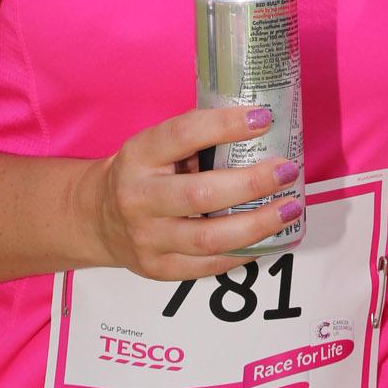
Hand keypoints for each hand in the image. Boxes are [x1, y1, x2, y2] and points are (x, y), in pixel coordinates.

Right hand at [82, 106, 302, 280]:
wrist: (97, 217)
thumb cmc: (142, 172)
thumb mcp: (155, 146)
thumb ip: (196, 141)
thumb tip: (259, 130)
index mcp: (139, 155)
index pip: (183, 135)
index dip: (225, 125)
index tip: (263, 119)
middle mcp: (138, 198)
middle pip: (201, 194)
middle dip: (252, 183)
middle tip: (287, 170)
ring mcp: (146, 238)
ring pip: (209, 238)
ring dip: (258, 224)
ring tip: (290, 208)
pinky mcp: (158, 269)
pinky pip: (209, 265)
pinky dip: (243, 252)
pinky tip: (268, 238)